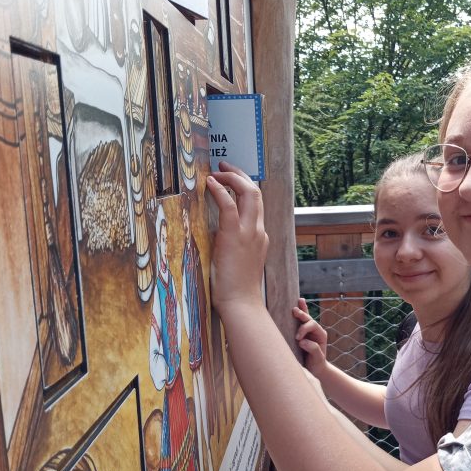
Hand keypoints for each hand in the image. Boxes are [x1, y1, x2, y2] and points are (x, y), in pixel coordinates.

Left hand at [206, 162, 267, 315]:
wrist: (240, 304)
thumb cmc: (236, 289)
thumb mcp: (238, 261)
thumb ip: (233, 245)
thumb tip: (216, 234)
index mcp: (260, 236)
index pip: (256, 204)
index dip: (244, 186)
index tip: (229, 179)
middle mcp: (258, 230)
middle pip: (256, 192)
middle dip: (240, 174)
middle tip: (224, 166)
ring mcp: (249, 232)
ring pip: (248, 193)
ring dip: (232, 177)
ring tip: (216, 173)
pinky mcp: (234, 236)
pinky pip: (229, 205)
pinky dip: (220, 190)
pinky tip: (210, 183)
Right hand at [293, 298, 327, 375]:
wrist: (316, 369)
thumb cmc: (316, 364)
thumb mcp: (317, 359)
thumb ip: (313, 350)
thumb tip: (303, 341)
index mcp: (321, 335)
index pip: (312, 326)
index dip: (304, 329)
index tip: (297, 338)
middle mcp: (316, 331)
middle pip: (309, 319)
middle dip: (302, 315)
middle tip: (294, 312)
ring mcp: (310, 331)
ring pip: (306, 317)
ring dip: (302, 310)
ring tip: (298, 302)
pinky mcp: (304, 333)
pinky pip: (303, 320)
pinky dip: (302, 310)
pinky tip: (300, 301)